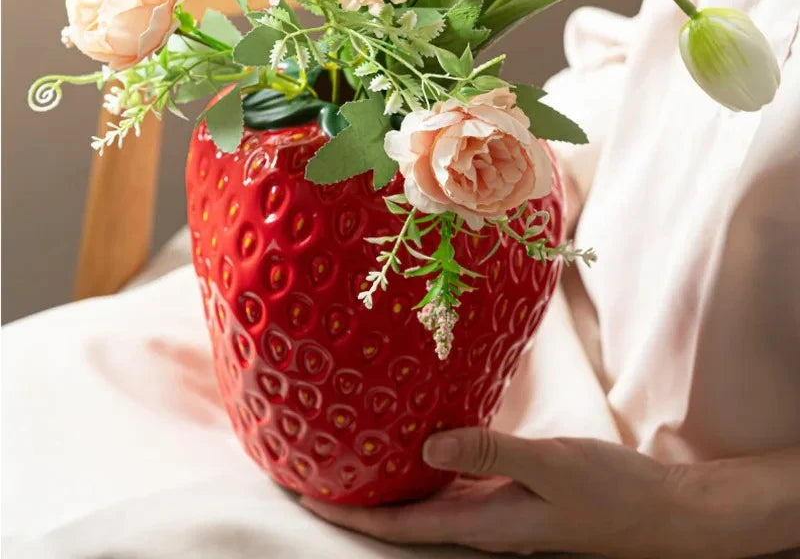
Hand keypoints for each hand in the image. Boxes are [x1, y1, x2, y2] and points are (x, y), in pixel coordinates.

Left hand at [300, 428, 681, 556]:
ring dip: (387, 484)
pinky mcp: (512, 490)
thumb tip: (430, 443)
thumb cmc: (614, 493)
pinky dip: (425, 466)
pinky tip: (418, 444)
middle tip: (314, 470)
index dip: (349, 515)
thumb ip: (492, 452)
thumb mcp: (554, 465)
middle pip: (403, 518)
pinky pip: (455, 482)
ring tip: (352, 458)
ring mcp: (497, 508)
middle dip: (356, 501)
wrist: (663, 513)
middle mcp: (483, 521)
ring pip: (426, 500)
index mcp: (485, 525)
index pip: (399, 528)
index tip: (306, 494)